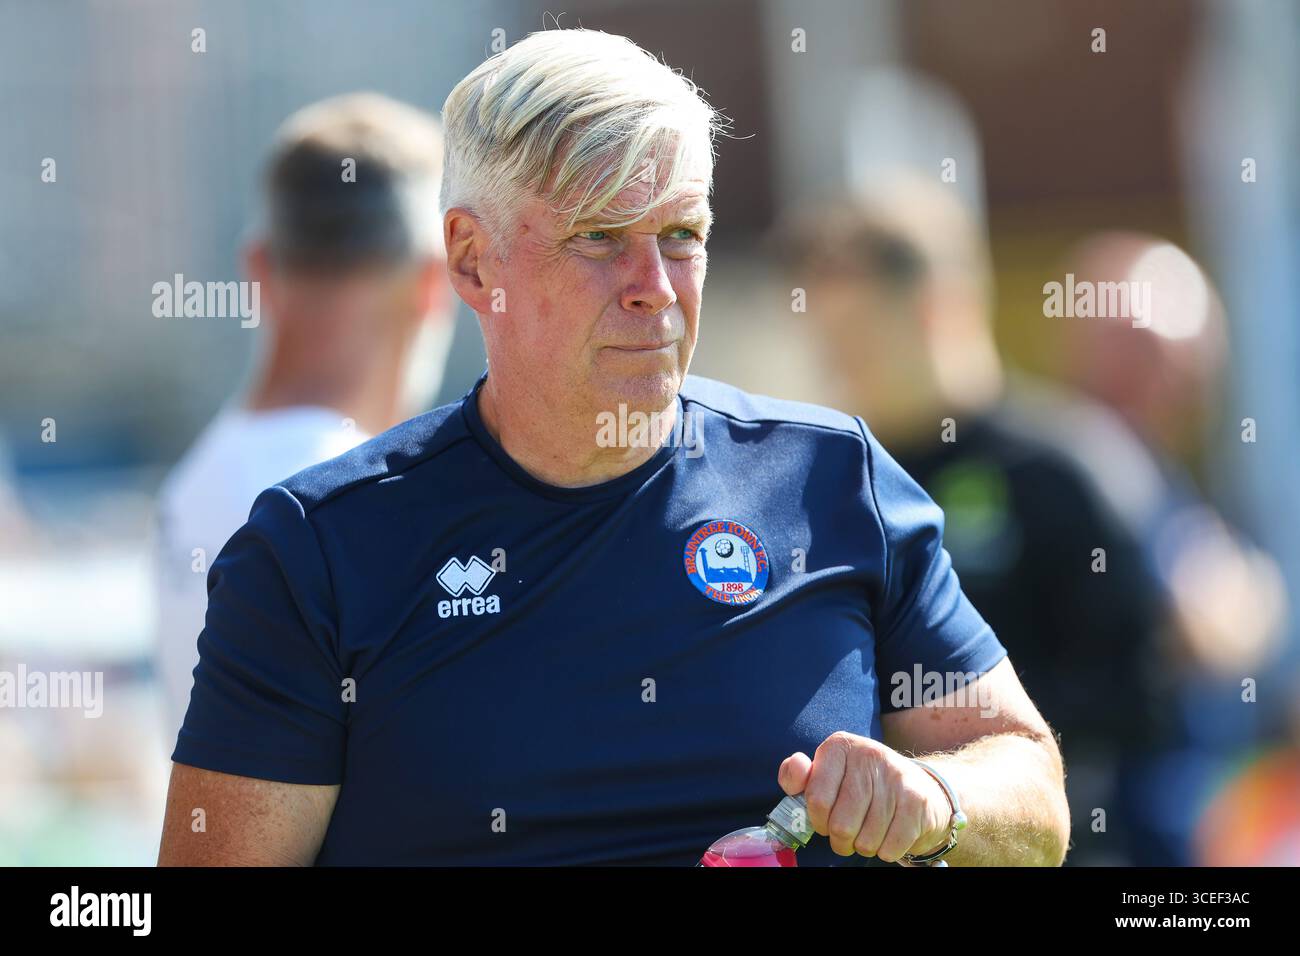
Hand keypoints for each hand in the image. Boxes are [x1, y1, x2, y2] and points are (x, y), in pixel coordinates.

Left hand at [778, 732, 951, 861]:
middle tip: (845, 835)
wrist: (920, 787)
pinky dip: (886, 851)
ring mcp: (896, 777)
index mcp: (840, 745)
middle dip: (839, 840)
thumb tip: (796, 768)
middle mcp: (869, 755)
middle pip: (840, 824)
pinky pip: (890, 847)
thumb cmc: (861, 785)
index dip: (817, 821)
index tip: (824, 820)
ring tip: (868, 833)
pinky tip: (888, 835)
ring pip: (866, 840)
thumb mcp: (826, 774)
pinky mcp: (917, 801)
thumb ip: (797, 775)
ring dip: (863, 846)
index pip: (816, 799)